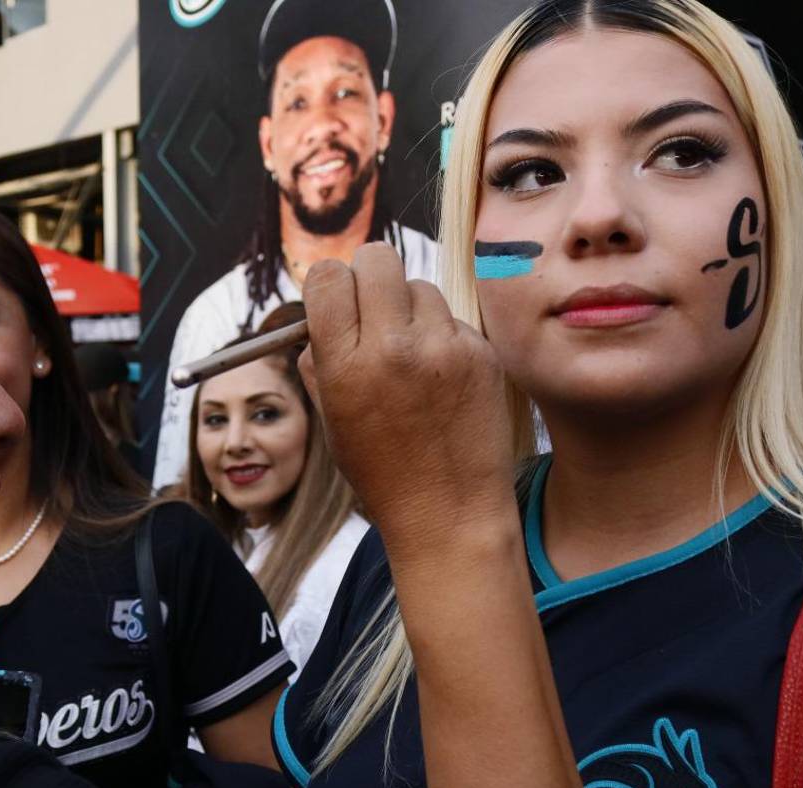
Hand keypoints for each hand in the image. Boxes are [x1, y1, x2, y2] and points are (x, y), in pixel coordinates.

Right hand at [298, 244, 512, 551]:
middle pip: (378, 257)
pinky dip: (443, 338)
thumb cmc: (383, 472)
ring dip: (410, 309)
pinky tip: (442, 380)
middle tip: (373, 308)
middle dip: (369, 276)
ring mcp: (444, 347)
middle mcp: (394, 347)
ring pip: (420, 286)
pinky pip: (453, 320)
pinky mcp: (481, 353)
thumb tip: (323, 314)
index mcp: (346, 365)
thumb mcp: (333, 420)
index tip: (336, 301)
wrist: (450, 514)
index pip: (329, 276)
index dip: (330, 284)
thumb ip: (321, 360)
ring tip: (411, 356)